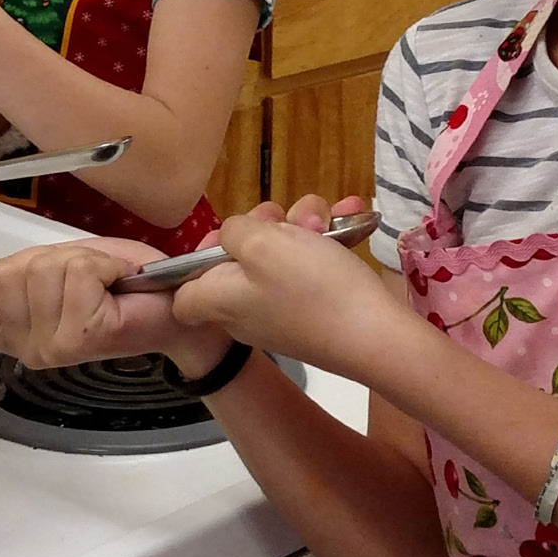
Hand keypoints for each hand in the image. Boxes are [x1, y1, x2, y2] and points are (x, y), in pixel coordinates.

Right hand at [0, 237, 232, 373]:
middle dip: (51, 260)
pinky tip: (114, 286)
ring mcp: (49, 347)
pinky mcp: (78, 337)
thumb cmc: (119, 290)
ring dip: (79, 262)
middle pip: (8, 275)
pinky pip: (74, 274)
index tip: (37, 278)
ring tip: (102, 282)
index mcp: (13, 336)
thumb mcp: (48, 269)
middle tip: (86, 277)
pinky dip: (101, 266)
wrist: (171, 310)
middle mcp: (26, 349)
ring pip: (41, 271)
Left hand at [171, 194, 402, 374]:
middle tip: (291, 220)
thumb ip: (234, 230)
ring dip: (306, 227)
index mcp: (218, 300)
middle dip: (269, 226)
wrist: (376, 337)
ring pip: (282, 255)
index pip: (181, 293)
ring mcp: (282, 311)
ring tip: (329, 221)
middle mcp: (244, 310)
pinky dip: (329, 242)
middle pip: (239, 259)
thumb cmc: (311, 287)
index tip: (223, 237)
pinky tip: (351, 220)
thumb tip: (232, 235)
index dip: (194, 260)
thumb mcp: (262, 242)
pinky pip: (312, 267)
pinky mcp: (316, 311)